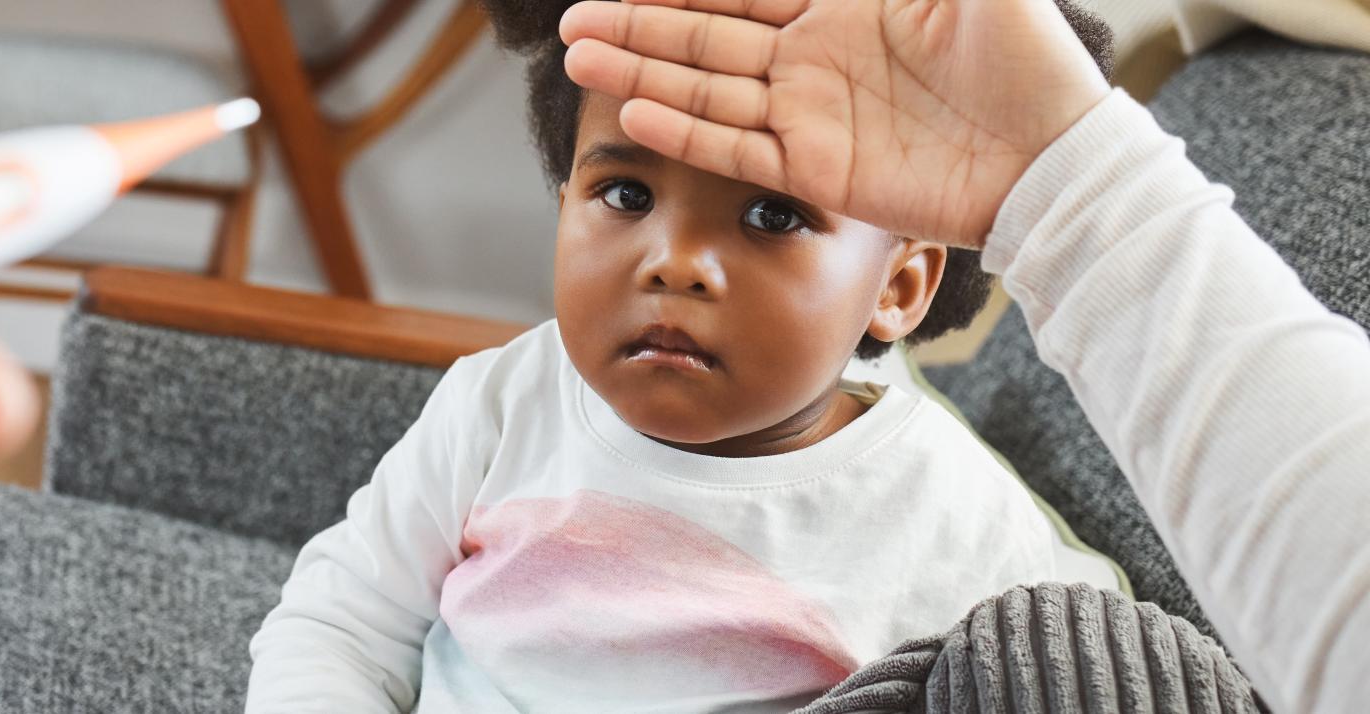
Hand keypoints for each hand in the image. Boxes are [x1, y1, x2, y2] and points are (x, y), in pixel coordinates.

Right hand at [558, 0, 1110, 246]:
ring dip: (641, 73)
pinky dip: (684, 130)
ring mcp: (810, 116)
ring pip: (704, 90)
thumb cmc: (1030, 54)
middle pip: (705, 38)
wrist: (1056, 156)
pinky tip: (636, 107)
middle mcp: (813, 59)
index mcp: (842, 6)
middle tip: (573, 21)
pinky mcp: (817, 171)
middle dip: (638, 25)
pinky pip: (735, 147)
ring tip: (580, 56)